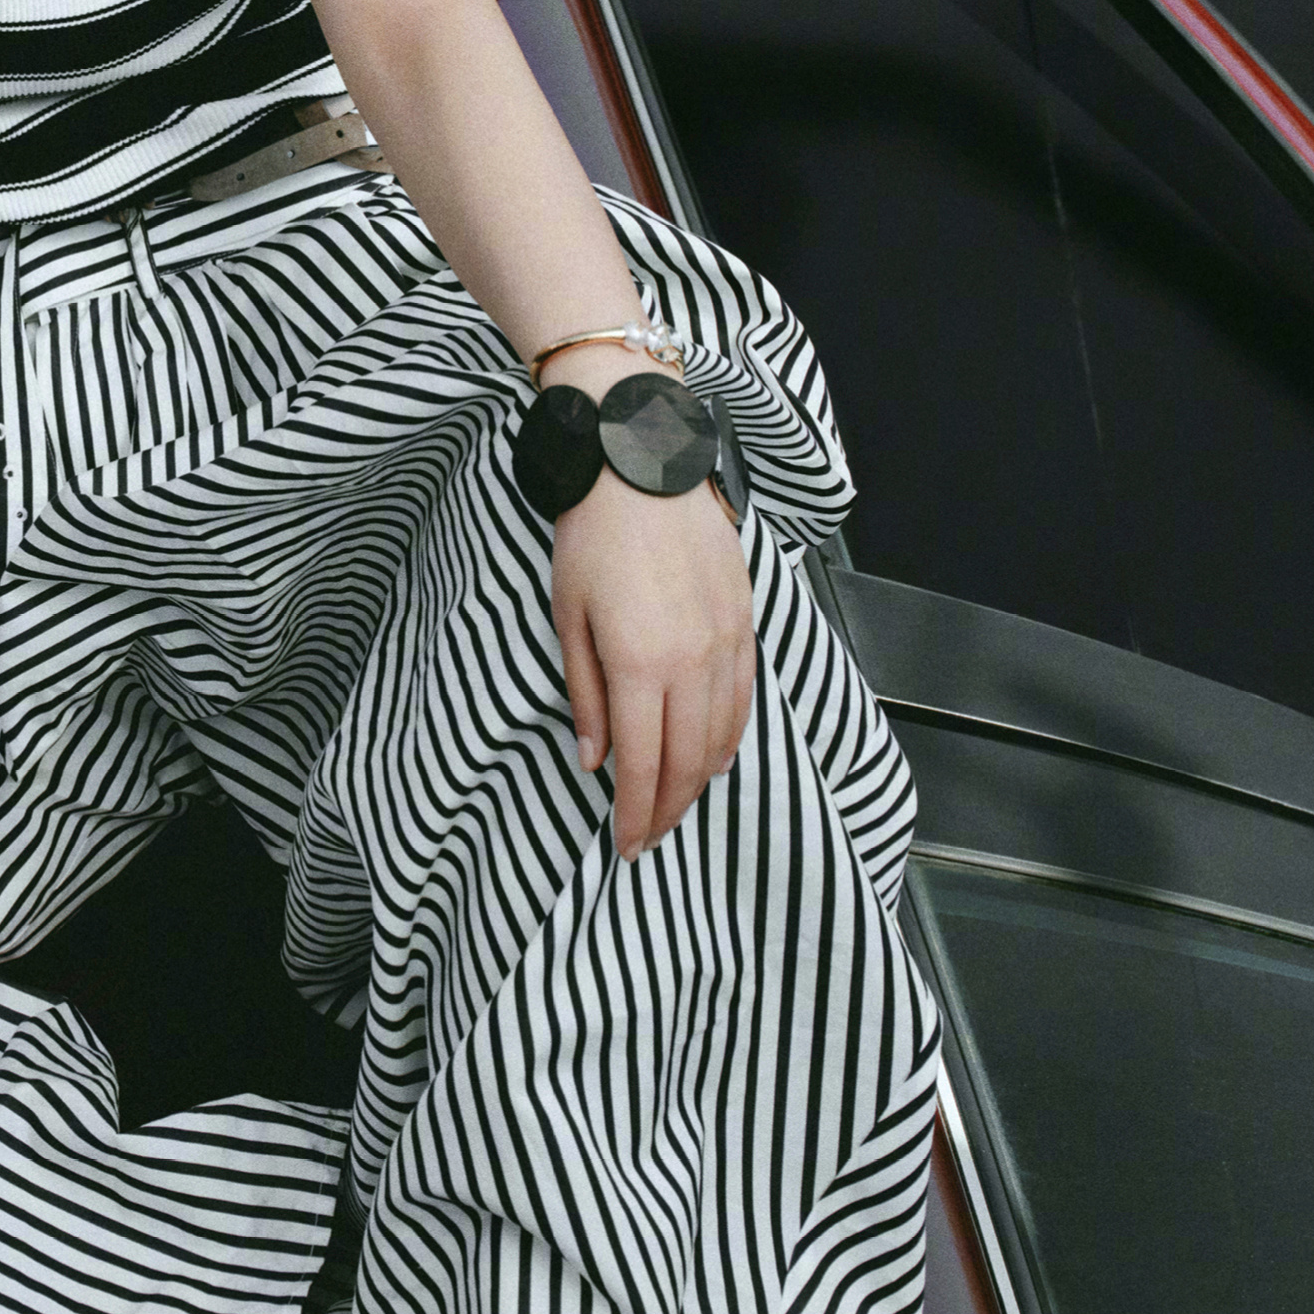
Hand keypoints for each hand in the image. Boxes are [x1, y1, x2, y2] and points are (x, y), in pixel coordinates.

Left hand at [552, 472, 755, 859]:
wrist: (643, 467)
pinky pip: (744, 698)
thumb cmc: (591, 538)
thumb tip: (596, 762)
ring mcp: (726, 642)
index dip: (637, 815)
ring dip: (699, 781)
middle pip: (688, 763)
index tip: (626, 847)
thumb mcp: (568, 618)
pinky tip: (712, 757)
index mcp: (640, 664)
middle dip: (668, 811)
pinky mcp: (745, 622)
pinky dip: (729, 738)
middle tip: (649, 838)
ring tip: (676, 806)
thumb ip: (586, 696)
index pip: (645, 766)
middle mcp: (692, 661)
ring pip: (723, 736)